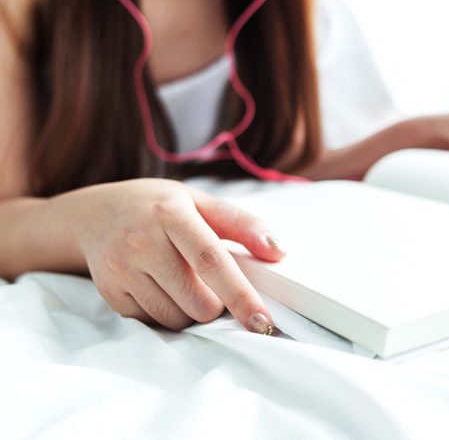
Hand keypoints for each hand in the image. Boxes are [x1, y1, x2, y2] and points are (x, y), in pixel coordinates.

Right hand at [55, 179, 283, 331]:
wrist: (94, 215)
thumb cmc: (158, 207)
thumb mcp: (201, 202)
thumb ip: (243, 224)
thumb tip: (278, 252)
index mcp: (171, 214)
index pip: (211, 260)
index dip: (240, 294)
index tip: (262, 321)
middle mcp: (141, 241)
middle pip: (198, 301)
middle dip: (217, 304)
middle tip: (210, 283)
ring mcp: (121, 269)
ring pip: (177, 318)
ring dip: (191, 310)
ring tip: (181, 280)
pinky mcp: (110, 293)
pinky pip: (153, 322)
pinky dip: (167, 313)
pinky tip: (159, 286)